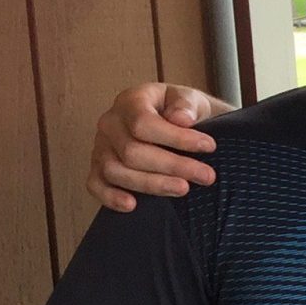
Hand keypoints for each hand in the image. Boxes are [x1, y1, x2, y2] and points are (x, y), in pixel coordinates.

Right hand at [88, 82, 228, 210]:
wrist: (176, 121)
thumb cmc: (182, 110)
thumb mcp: (191, 99)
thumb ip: (187, 104)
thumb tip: (182, 119)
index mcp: (130, 101)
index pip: (144, 123)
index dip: (177, 138)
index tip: (209, 146)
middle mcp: (110, 123)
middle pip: (132, 152)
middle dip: (173, 166)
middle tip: (207, 176)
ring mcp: (101, 147)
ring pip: (116, 171)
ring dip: (152, 184)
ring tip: (184, 189)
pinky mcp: (98, 167)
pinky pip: (95, 184)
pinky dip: (111, 197)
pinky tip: (132, 205)